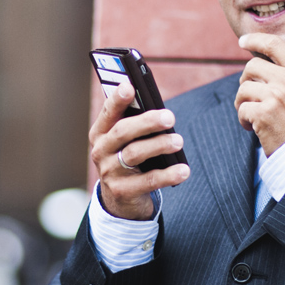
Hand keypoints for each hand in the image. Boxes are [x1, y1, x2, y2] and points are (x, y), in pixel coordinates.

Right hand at [89, 81, 189, 219]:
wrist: (120, 199)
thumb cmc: (128, 159)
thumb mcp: (126, 141)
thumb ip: (134, 123)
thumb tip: (156, 105)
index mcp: (100, 133)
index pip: (108, 112)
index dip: (117, 99)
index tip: (129, 86)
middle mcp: (101, 151)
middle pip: (122, 132)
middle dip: (147, 122)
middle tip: (169, 117)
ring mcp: (109, 172)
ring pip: (134, 154)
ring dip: (159, 145)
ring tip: (179, 141)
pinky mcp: (123, 191)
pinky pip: (148, 181)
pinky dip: (168, 175)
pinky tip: (183, 170)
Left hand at [234, 34, 284, 155]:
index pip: (274, 45)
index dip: (255, 39)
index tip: (243, 41)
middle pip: (252, 66)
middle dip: (246, 81)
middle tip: (251, 97)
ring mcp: (275, 96)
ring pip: (243, 89)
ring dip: (242, 103)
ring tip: (253, 115)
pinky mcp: (263, 113)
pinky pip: (241, 109)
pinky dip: (243, 120)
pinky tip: (254, 128)